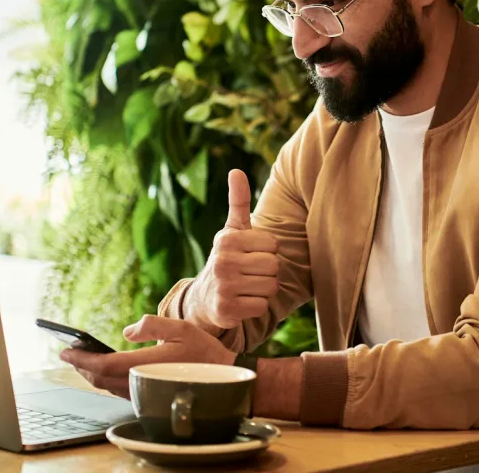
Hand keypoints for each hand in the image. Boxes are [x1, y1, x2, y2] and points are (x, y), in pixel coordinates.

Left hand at [59, 316, 235, 399]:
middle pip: (100, 379)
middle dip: (82, 366)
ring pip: (108, 387)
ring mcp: (144, 392)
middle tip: (69, 352)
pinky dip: (105, 380)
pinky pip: (119, 390)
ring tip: (83, 359)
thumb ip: (152, 325)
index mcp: (146, 364)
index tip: (65, 350)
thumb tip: (127, 331)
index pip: (104, 365)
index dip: (81, 359)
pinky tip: (104, 370)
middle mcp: (141, 382)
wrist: (223, 379)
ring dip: (92, 374)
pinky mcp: (148, 396)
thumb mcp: (180, 328)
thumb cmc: (204, 352)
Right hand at [186, 169, 279, 331]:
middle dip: (267, 271)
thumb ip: (239, 201)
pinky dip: (256, 306)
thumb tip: (236, 170)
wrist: (204, 297)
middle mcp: (222, 261)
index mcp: (227, 239)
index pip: (273, 244)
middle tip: (250, 273)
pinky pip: (262, 306)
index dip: (267, 251)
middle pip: (274, 265)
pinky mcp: (226, 309)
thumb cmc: (228, 258)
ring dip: (263, 289)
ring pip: (271, 286)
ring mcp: (223, 286)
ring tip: (247, 286)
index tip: (251, 254)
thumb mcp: (232, 230)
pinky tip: (242, 301)